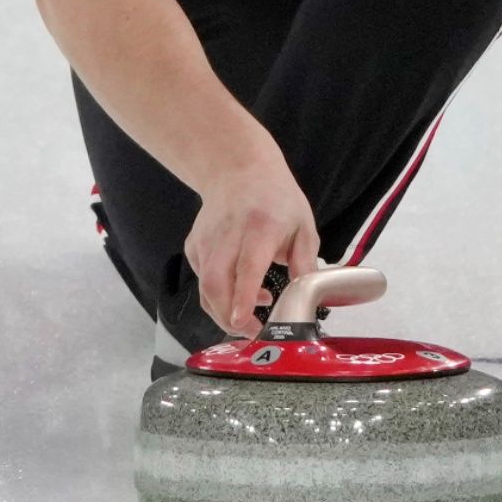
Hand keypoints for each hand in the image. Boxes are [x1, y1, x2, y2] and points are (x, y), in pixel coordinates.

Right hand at [183, 151, 321, 338]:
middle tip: (251, 332)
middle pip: (216, 284)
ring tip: (251, 314)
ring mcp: (205, 241)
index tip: (243, 321)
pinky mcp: (193, 247)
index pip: (247, 267)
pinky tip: (240, 290)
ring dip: (225, 310)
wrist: (238, 169)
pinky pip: (202, 280)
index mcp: (259, 227)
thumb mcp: (303, 226)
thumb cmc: (276, 199)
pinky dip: (218, 295)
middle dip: (228, 317)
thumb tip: (307, 300)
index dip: (244, 297)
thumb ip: (305, 263)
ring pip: (205, 288)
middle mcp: (227, 235)